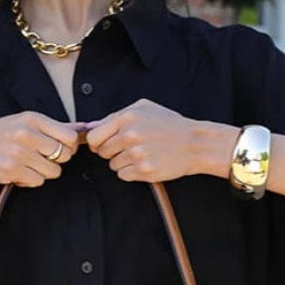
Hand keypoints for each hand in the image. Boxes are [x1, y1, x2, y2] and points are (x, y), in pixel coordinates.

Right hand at [0, 112, 79, 187]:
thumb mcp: (22, 122)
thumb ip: (50, 127)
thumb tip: (80, 129)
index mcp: (32, 119)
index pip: (69, 136)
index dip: (69, 146)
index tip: (61, 149)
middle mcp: (27, 134)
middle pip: (63, 155)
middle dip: (56, 160)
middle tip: (41, 158)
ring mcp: (20, 153)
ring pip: (53, 171)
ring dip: (43, 172)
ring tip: (28, 165)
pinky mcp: (13, 171)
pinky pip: (38, 181)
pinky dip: (31, 181)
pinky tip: (19, 173)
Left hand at [85, 99, 199, 181]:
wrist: (193, 144)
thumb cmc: (169, 125)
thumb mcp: (144, 109)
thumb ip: (115, 116)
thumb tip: (90, 127)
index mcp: (127, 118)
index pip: (93, 137)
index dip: (96, 143)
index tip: (103, 144)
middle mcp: (130, 135)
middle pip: (102, 152)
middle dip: (111, 152)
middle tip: (128, 148)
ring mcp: (137, 154)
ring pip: (113, 165)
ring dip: (122, 162)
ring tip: (140, 154)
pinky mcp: (144, 170)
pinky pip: (123, 175)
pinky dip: (130, 172)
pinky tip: (144, 163)